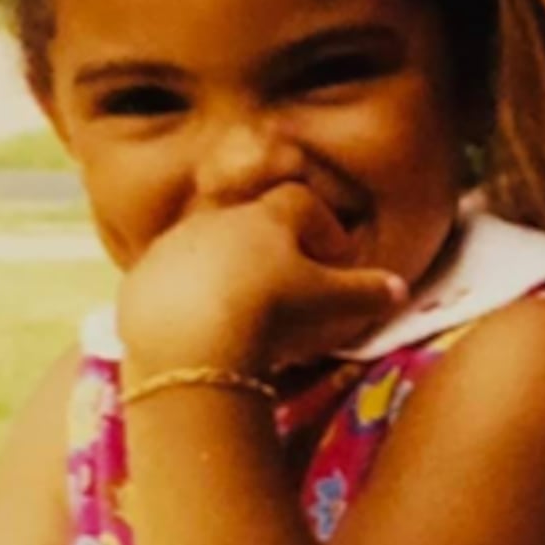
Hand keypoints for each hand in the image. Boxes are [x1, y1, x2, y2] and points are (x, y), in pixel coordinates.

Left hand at [119, 187, 405, 381]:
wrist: (190, 340)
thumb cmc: (270, 309)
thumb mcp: (327, 302)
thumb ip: (364, 291)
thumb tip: (401, 289)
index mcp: (267, 216)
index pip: (301, 204)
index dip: (321, 228)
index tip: (333, 261)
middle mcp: (219, 219)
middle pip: (251, 221)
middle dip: (271, 248)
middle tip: (287, 287)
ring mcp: (176, 245)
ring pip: (208, 248)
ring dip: (227, 271)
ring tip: (242, 312)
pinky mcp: (143, 277)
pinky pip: (172, 279)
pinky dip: (188, 296)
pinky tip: (199, 327)